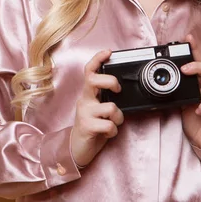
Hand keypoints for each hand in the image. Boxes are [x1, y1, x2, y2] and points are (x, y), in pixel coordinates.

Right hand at [70, 49, 123, 167]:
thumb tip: (122, 92)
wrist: (78, 150)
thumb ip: (106, 99)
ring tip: (112, 123)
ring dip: (118, 118)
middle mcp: (84, 100)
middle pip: (94, 80)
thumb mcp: (99, 110)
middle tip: (117, 90)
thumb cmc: (92, 127)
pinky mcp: (87, 126)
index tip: (108, 52)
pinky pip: (109, 125)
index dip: (98, 59)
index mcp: (88, 94)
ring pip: (110, 107)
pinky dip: (113, 131)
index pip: (90, 71)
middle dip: (111, 82)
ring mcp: (84, 113)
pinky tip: (108, 133)